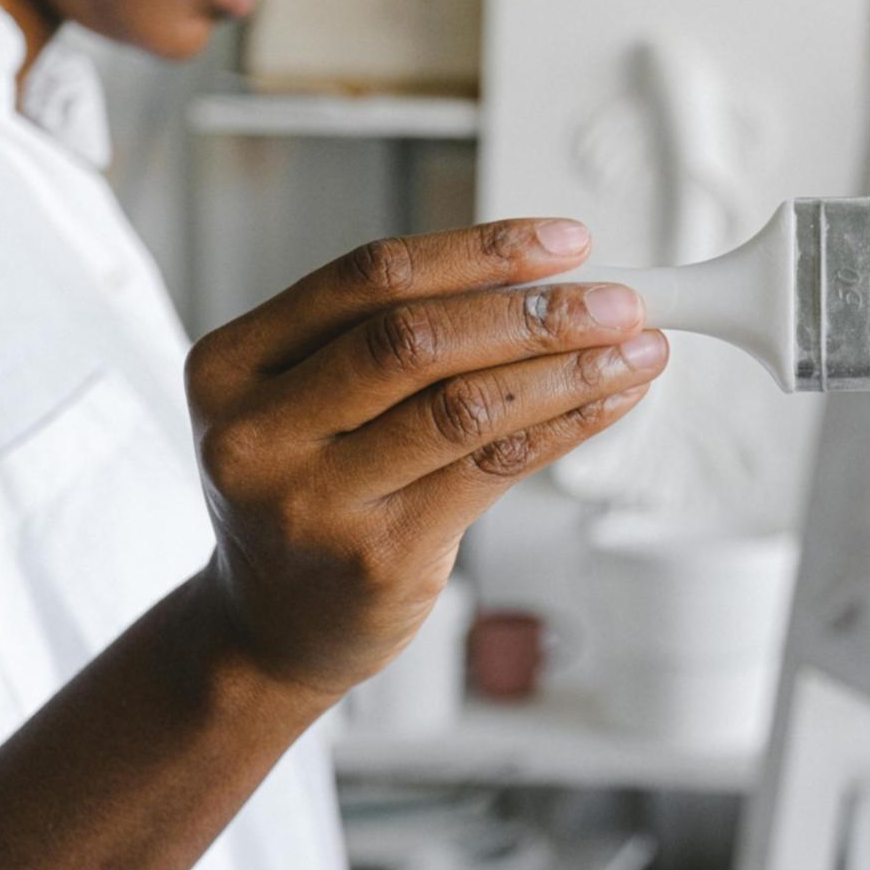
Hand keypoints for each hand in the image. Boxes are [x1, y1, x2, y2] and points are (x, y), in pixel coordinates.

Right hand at [184, 219, 665, 699]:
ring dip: (567, 369)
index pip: (368, 278)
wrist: (269, 627)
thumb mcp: (308, 403)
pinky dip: (565, 426)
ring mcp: (314, 501)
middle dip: (536, 311)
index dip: (478, 251)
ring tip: (637, 348)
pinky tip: (609, 401)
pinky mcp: (378, 556)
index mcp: (232, 364)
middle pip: (415, 340)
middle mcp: (256, 431)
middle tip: (621, 300)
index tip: (565, 241)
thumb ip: (391, 340)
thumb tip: (545, 282)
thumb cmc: (310, 493)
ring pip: (463, 407)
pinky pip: (493, 470)